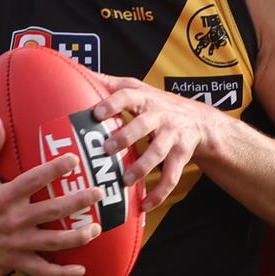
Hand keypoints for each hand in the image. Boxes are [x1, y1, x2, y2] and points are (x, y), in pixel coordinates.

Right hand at [0, 117, 103, 275]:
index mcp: (4, 196)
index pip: (33, 180)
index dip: (54, 169)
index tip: (74, 159)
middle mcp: (12, 220)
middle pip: (51, 211)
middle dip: (77, 202)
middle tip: (98, 193)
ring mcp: (15, 243)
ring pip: (52, 242)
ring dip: (77, 236)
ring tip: (97, 228)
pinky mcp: (13, 260)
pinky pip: (40, 270)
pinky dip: (61, 273)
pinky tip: (81, 270)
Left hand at [93, 75, 217, 210]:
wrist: (199, 121)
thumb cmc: (157, 104)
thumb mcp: (137, 88)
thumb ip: (109, 83)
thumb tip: (75, 70)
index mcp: (145, 98)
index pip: (128, 95)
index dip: (113, 103)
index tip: (96, 113)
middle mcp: (160, 115)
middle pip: (144, 125)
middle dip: (126, 137)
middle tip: (106, 149)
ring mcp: (173, 136)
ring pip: (158, 153)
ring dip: (142, 167)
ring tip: (125, 181)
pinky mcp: (182, 155)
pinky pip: (171, 177)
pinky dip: (159, 193)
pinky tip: (145, 205)